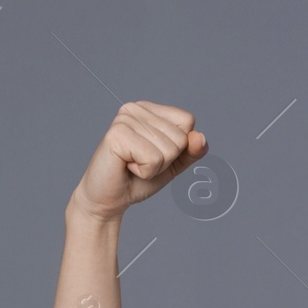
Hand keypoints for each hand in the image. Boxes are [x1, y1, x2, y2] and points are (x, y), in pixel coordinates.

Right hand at [72, 100, 207, 220]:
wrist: (108, 200)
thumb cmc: (136, 179)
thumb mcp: (172, 164)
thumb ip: (191, 151)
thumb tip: (199, 137)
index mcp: (148, 109)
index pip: (187, 120)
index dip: (178, 146)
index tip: (153, 154)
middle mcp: (135, 108)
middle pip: (180, 137)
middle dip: (166, 160)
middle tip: (140, 163)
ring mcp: (125, 120)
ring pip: (169, 149)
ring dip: (154, 167)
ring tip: (132, 165)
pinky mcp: (117, 136)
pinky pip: (153, 159)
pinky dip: (145, 172)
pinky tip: (126, 167)